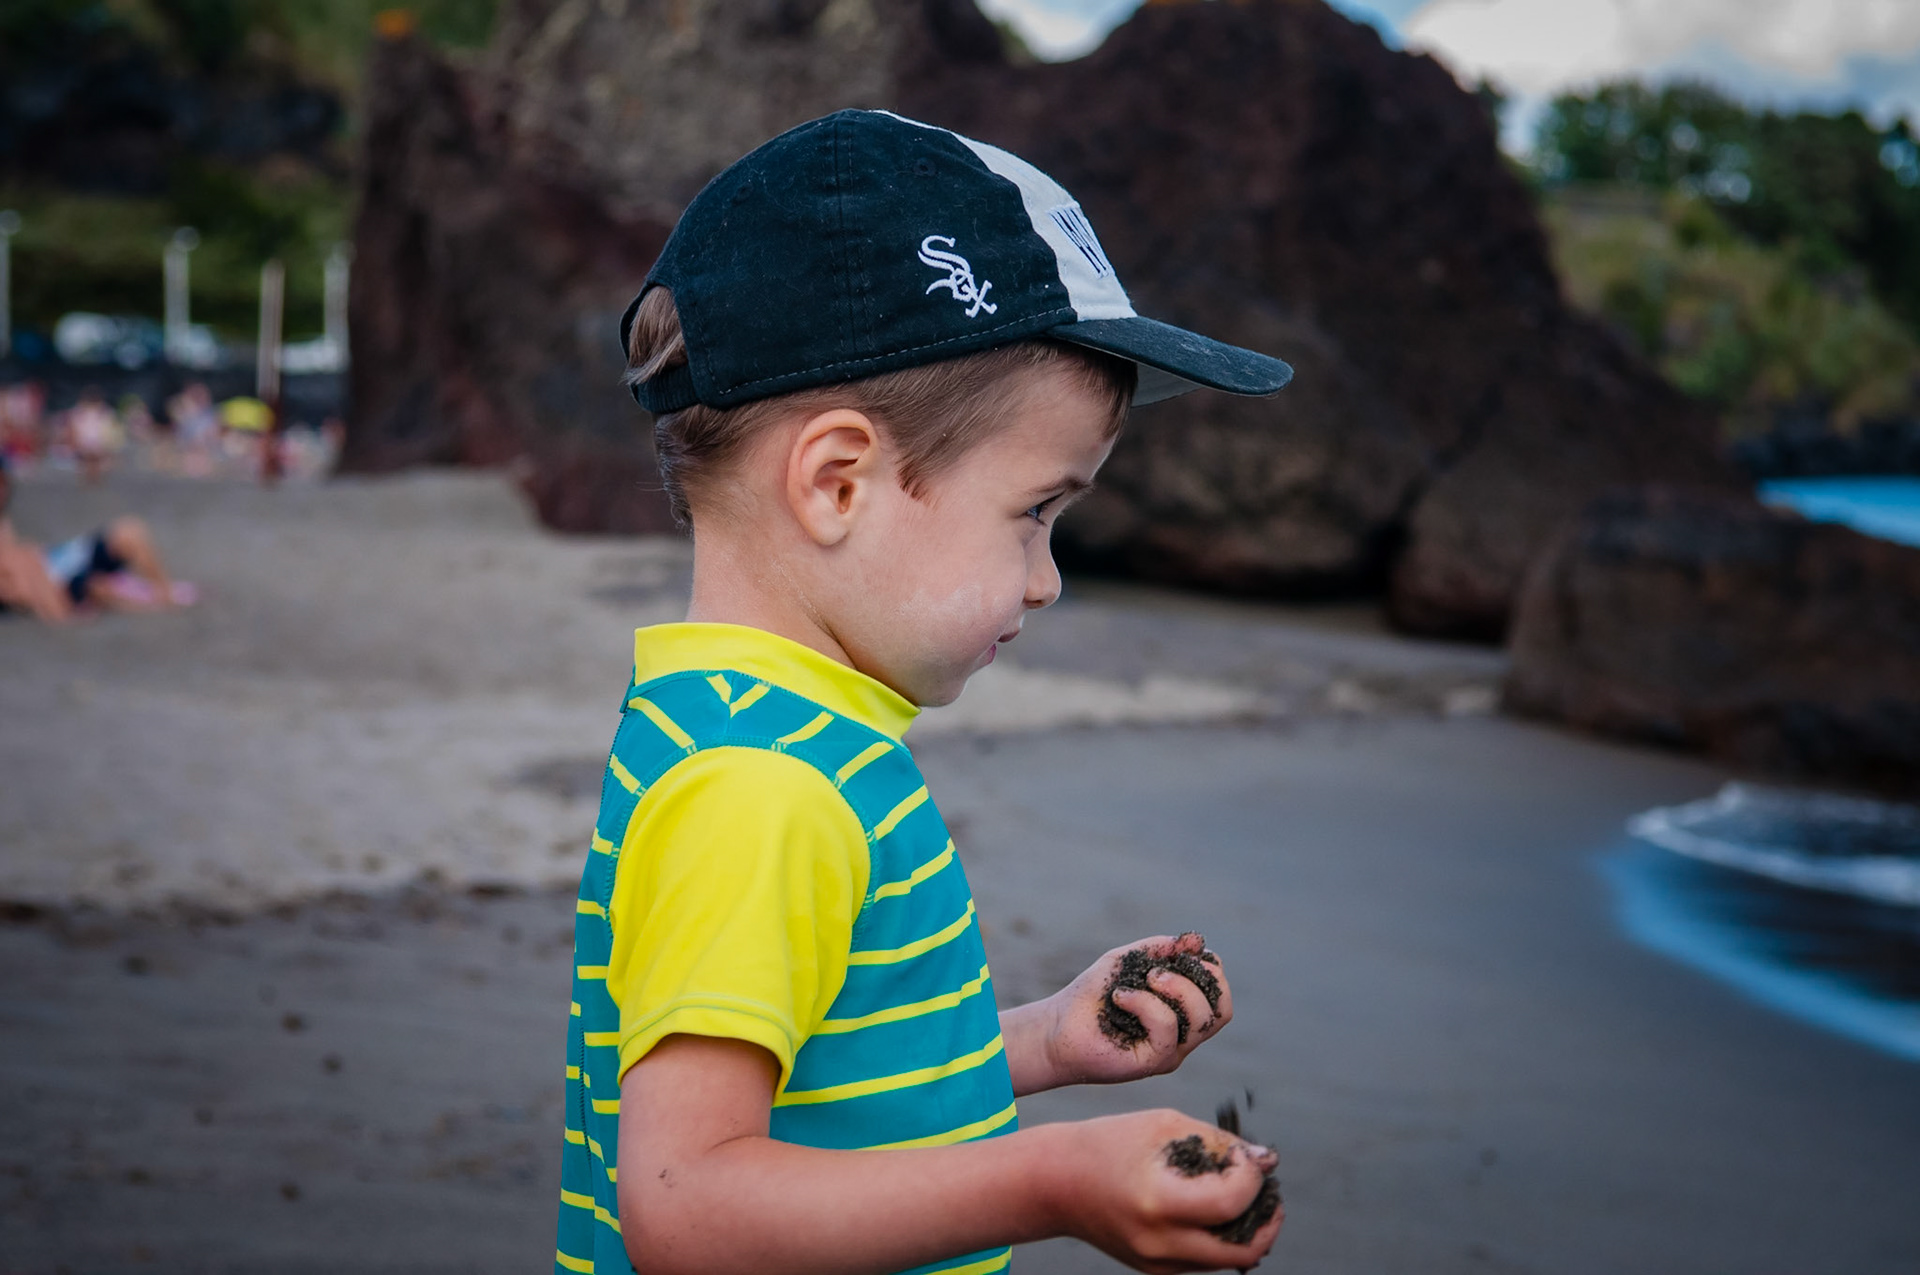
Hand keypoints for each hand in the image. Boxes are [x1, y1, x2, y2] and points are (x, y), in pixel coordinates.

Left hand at [1040, 934, 1232, 1087]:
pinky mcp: (1152, 1062)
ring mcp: (1170, 1052)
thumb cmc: (1092, 996)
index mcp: (1182, 1014)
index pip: (1220, 997)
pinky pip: (1168, 1030)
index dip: (1212, 970)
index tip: (1184, 951)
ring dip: (1177, 988)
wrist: (1056, 1026)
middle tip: (1160, 970)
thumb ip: (1161, 949)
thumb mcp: (1128, 960)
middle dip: (1199, 980)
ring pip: (1202, 1020)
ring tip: (1146, 978)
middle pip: (1221, 1012)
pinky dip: (1146, 1004)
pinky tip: (1121, 997)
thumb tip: (1195, 940)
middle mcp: (1182, 1037)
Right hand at [1043, 1109, 1281, 1273]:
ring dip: (1248, 1230)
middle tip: (1268, 1192)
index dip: (1252, 1176)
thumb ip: (1219, 1143)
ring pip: (1229, 1260)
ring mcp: (1158, 1264)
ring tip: (1242, 1195)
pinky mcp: (1156, 1271)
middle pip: (1244, 1250)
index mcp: (1159, 1202)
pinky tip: (1216, 1209)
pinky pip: (1206, 1261)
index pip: (1233, 1201)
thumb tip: (1268, 1161)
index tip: (1245, 1156)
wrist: (1056, 1183)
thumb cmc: (1110, 1144)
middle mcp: (1160, 1243)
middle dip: (1268, 1219)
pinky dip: (1222, 1238)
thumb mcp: (1164, 1126)